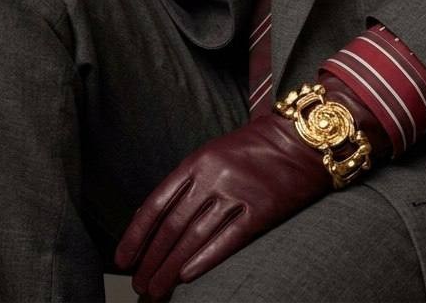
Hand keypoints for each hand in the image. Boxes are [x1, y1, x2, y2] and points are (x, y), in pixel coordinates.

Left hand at [113, 71, 391, 300]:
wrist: (303, 137)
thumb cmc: (256, 147)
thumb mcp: (216, 153)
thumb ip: (191, 182)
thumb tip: (162, 223)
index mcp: (197, 161)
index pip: (156, 204)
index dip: (137, 235)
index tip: (122, 259)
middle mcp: (213, 177)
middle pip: (172, 227)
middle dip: (151, 260)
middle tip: (138, 286)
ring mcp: (238, 193)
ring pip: (194, 238)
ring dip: (170, 269)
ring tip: (155, 290)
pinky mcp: (262, 210)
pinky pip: (227, 240)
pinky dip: (204, 260)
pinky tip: (187, 277)